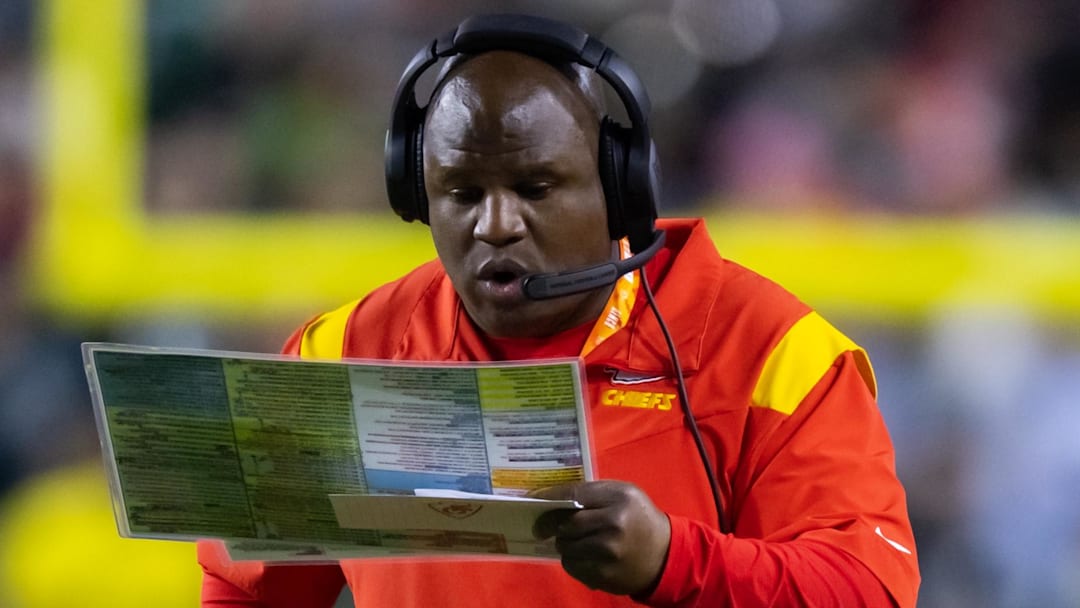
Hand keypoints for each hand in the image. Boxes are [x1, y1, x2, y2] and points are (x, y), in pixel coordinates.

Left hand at [530, 480, 670, 595]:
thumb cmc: (639, 518)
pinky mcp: (604, 574)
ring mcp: (608, 552)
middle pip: (565, 523)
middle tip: (548, 527)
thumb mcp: (623, 494)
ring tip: (577, 541)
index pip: (573, 494)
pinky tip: (586, 556)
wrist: (665, 555)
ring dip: (564, 544)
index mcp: (618, 498)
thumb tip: (550, 498)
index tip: (531, 499)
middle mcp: (613, 524)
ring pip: (565, 546)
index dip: (548, 497)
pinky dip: (572, 560)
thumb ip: (592, 493)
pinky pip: (572, 566)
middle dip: (553, 525)